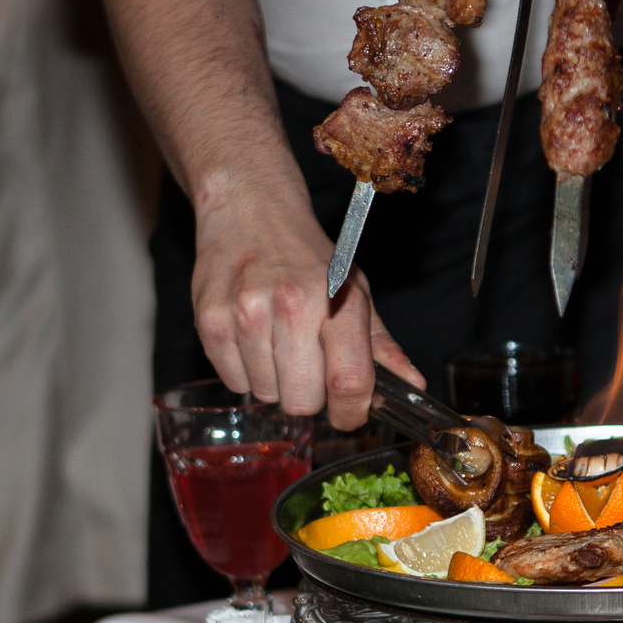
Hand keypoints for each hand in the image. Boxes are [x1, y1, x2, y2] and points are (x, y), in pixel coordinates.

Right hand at [191, 181, 420, 431]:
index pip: (349, 383)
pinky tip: (251, 337)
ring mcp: (246, 313)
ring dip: (274, 380)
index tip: (348, 412)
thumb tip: (412, 387)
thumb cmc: (306, 256)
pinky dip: (245, 371)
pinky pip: (234, 382)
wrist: (249, 209)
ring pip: (266, 394)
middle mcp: (292, 306)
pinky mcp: (210, 320)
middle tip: (307, 363)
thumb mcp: (354, 290)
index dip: (351, 412)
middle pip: (303, 400)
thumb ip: (380, 345)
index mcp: (337, 301)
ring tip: (275, 341)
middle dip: (309, 395)